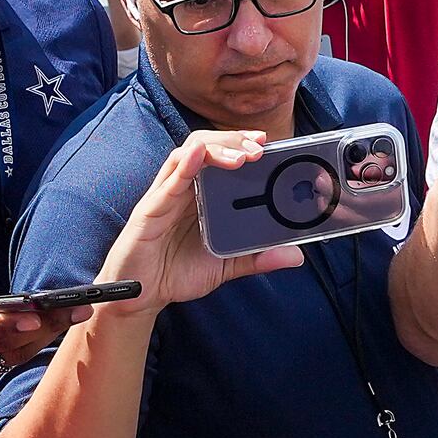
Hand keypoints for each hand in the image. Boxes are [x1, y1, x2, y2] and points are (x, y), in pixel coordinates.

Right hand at [101, 129, 304, 316]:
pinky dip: (184, 165)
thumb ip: (256, 257)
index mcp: (200, 194)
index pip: (220, 155)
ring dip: (215, 149)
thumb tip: (296, 256)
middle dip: (233, 140)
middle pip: (206, 146)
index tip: (267, 140)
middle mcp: (183, 188)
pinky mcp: (150, 210)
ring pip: (187, 154)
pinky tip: (197, 156)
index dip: (241, 142)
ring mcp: (165, 196)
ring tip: (242, 156)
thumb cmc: (177, 271)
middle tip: (260, 147)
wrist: (141, 296)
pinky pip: (167, 182)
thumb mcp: (225, 265)